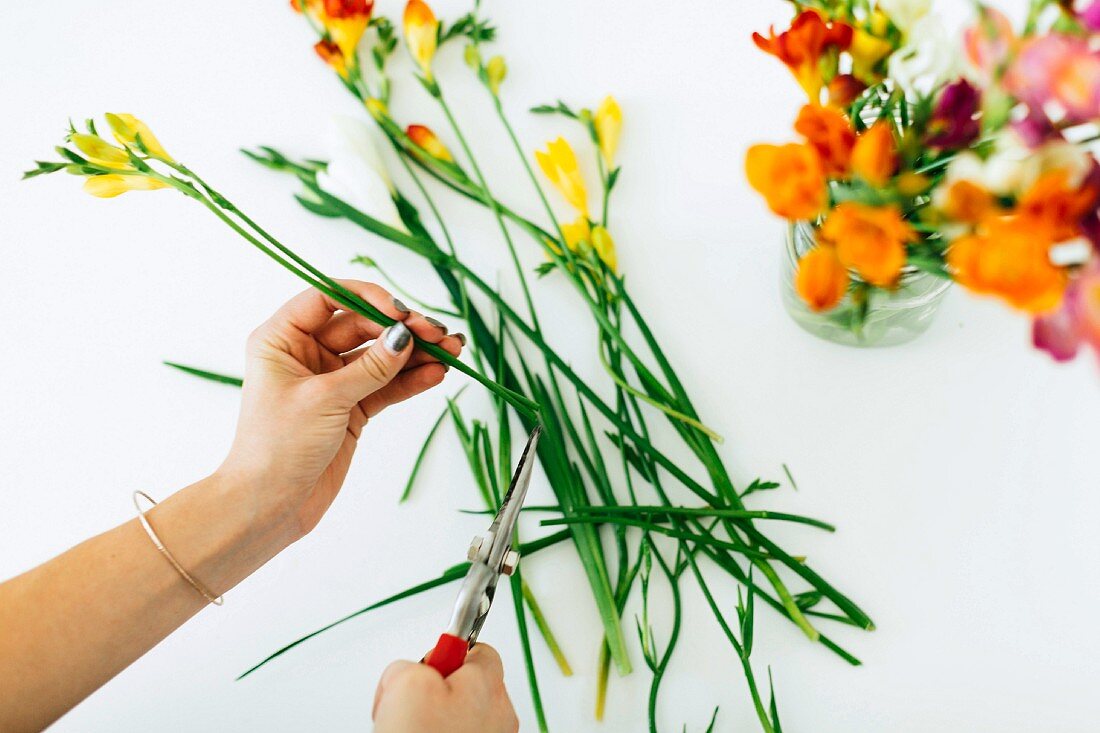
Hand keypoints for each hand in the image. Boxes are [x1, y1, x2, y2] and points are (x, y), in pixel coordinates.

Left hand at [218, 280, 462, 537]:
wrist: (269, 506)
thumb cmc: (276, 448)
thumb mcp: (324, 400)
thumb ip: (369, 367)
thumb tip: (404, 335)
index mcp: (282, 339)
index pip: (327, 298)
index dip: (367, 299)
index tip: (401, 312)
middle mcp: (306, 354)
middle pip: (361, 326)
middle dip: (401, 329)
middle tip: (438, 334)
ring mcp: (331, 382)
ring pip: (379, 356)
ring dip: (415, 354)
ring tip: (452, 351)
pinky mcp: (350, 408)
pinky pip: (385, 386)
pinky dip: (410, 380)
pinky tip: (436, 373)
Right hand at [372, 645, 518, 732]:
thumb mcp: (405, 683)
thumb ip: (411, 663)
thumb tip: (409, 671)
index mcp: (488, 687)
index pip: (477, 650)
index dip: (444, 655)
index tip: (425, 666)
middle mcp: (498, 717)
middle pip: (464, 686)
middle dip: (432, 692)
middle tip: (407, 708)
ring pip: (457, 717)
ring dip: (429, 721)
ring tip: (408, 732)